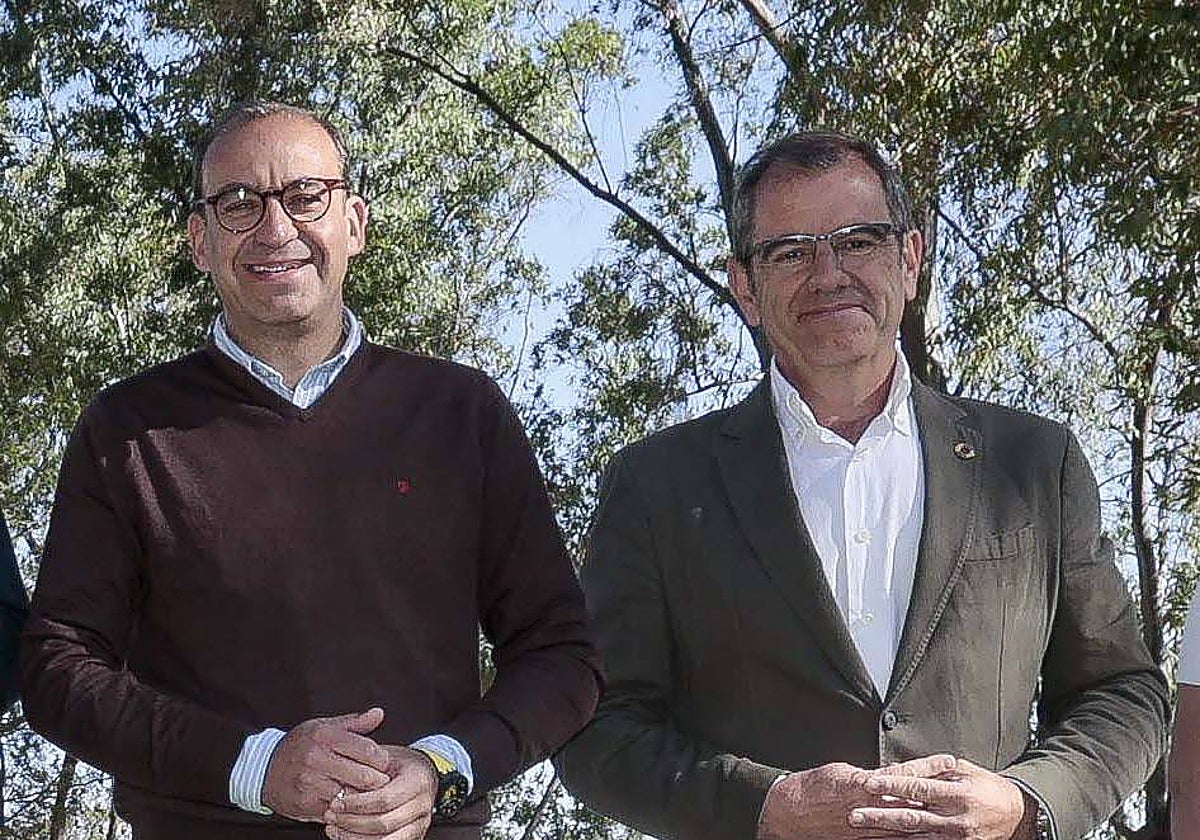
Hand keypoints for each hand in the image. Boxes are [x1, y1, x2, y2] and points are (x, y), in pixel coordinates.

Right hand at [262, 708, 391, 821]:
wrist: (264, 768)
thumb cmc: (300, 745)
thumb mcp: (324, 726)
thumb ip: (355, 722)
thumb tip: (379, 714)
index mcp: (325, 736)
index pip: (368, 750)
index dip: (382, 759)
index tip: (383, 763)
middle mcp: (316, 759)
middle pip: (364, 776)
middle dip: (377, 781)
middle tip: (380, 781)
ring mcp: (310, 784)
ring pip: (353, 796)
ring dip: (363, 798)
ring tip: (366, 793)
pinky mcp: (306, 805)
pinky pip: (337, 811)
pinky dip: (347, 810)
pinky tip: (348, 803)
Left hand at [322, 745, 437, 839]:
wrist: (425, 773)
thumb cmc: (402, 764)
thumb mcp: (386, 758)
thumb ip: (368, 772)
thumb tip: (344, 791)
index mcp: (417, 782)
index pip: (384, 800)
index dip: (357, 805)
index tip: (337, 803)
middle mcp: (421, 806)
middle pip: (383, 824)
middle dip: (351, 823)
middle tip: (331, 816)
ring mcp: (419, 824)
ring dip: (354, 838)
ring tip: (335, 828)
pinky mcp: (414, 836)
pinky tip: (347, 836)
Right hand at [757, 754, 956, 839]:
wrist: (791, 812)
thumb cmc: (814, 787)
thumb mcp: (842, 772)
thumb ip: (868, 776)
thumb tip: (888, 777)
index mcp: (864, 783)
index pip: (904, 774)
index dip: (928, 768)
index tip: (948, 762)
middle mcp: (869, 805)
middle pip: (911, 800)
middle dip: (936, 794)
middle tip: (959, 788)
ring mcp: (868, 826)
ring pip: (906, 822)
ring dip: (930, 818)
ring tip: (951, 813)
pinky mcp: (862, 839)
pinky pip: (891, 839)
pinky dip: (910, 837)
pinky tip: (926, 836)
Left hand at [850, 758, 1034, 838]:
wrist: (1016, 815)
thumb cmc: (985, 786)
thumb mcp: (963, 770)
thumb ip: (933, 769)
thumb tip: (901, 767)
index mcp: (958, 794)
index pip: (918, 788)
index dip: (893, 785)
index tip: (869, 783)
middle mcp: (956, 820)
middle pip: (911, 818)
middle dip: (880, 817)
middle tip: (854, 815)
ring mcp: (955, 838)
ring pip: (913, 838)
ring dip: (886, 836)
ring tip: (862, 832)